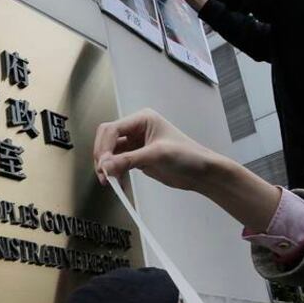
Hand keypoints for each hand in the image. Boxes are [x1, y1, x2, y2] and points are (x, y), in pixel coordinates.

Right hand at [93, 109, 223, 190]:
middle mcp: (137, 129)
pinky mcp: (137, 157)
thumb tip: (106, 166)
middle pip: (107, 140)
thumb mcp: (156, 155)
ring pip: (111, 153)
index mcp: (142, 119)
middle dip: (103, 157)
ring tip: (109, 181)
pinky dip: (115, 173)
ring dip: (107, 167)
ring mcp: (136, 144)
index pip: (112, 129)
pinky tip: (118, 182)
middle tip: (103, 173)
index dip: (104, 147)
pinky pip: (118, 163)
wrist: (200, 172)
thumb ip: (128, 160)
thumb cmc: (188, 156)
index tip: (104, 164)